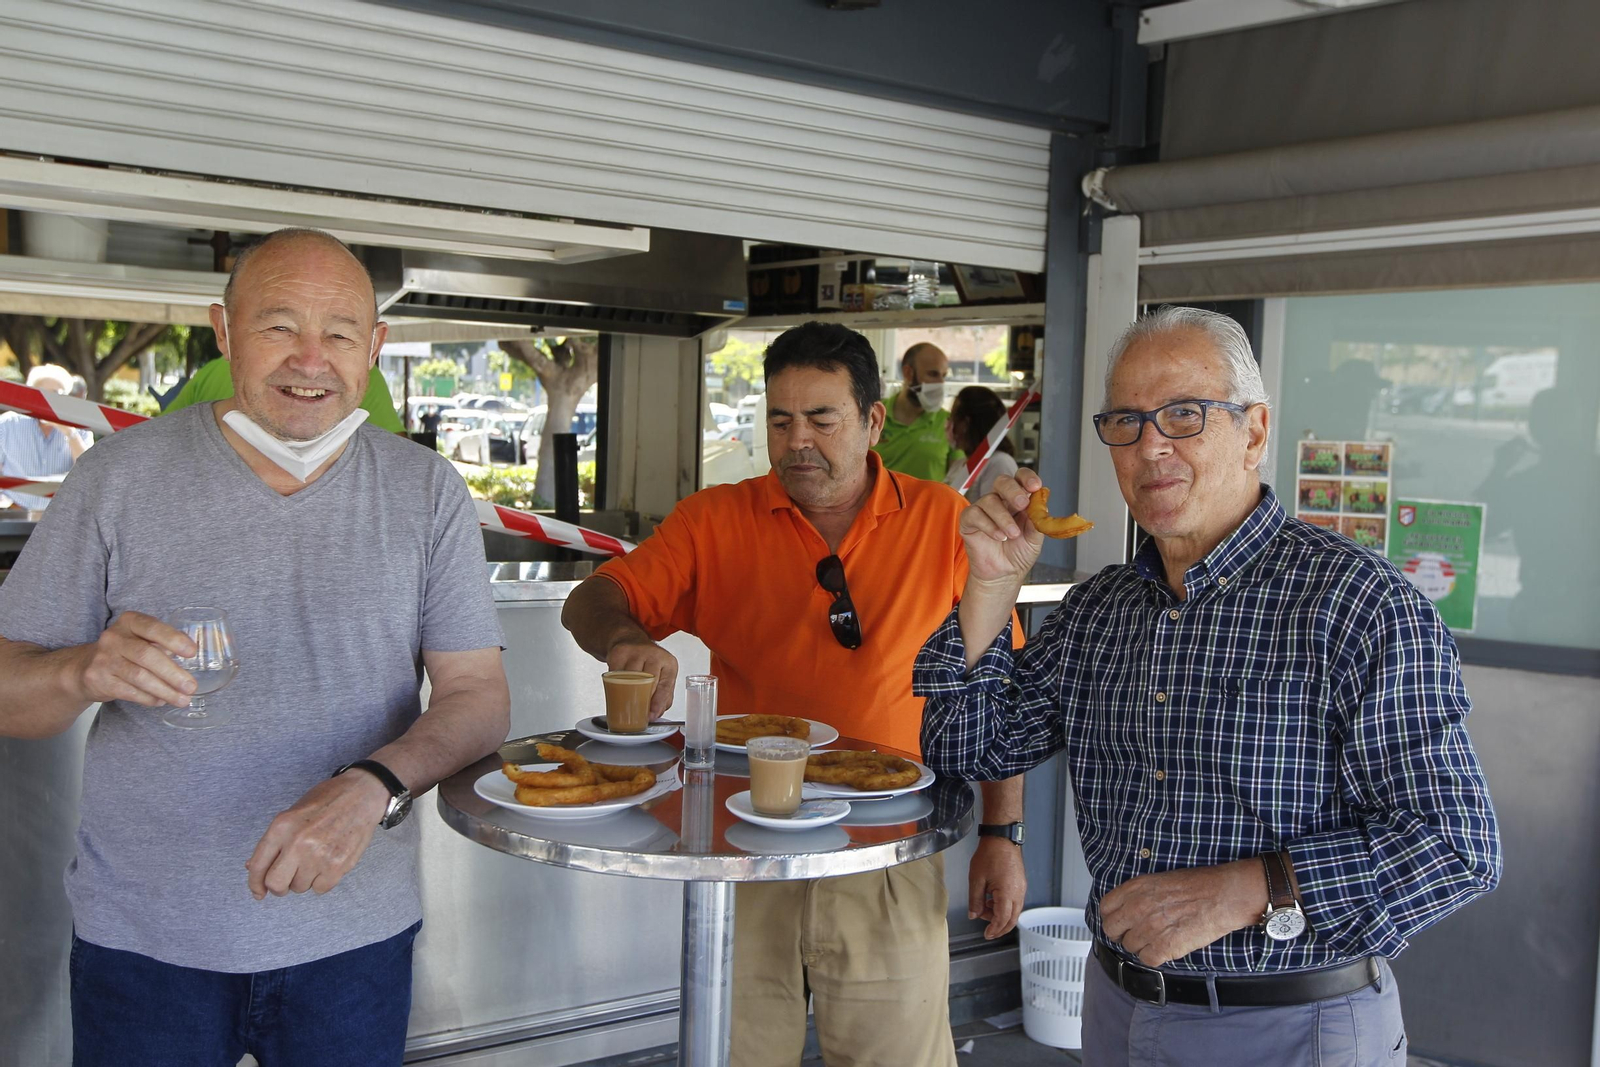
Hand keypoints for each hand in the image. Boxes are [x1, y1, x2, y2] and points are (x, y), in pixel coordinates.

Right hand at [77, 611, 197, 707]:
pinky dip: (149, 698)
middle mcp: (114, 638)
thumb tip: (195, 660)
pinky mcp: (98, 679)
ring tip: (182, 699)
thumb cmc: (123, 651)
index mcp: (129, 622)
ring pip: (139, 677)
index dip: (174, 639)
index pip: (153, 628)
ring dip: (164, 690)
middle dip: (173, 673)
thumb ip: (162, 644)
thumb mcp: (139, 638)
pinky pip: (129, 691)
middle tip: (190, 686)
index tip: (192, 652)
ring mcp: (104, 659)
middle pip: (147, 655)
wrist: (83, 667)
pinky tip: (161, 701)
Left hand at [245, 771, 388, 899]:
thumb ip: (274, 842)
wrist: (362, 794)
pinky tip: (328, 864)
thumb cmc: (327, 800)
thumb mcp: (293, 813)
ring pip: (299, 887)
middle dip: (279, 887)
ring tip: (315, 860)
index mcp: (282, 826)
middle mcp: (298, 842)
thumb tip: (253, 867)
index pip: (258, 865)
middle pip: (276, 884)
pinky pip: (320, 888)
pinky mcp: (338, 865)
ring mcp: (319, 855)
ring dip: (304, 879)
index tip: (259, 892)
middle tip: (287, 880)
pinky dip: (322, 881)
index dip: (255, 884)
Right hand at [606, 640, 679, 717]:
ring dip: (628, 691)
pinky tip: (618, 685)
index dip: (658, 703)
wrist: (631, 641)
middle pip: (648, 682)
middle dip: (643, 699)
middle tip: (637, 712)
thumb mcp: (663, 676)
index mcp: (669, 664)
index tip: (651, 715)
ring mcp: (637, 652)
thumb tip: (656, 714)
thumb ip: (664, 696)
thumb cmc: (649, 662)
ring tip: (627, 699)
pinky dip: (615, 682)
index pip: (665, 686)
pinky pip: (616, 673)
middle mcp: (655, 655)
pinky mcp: (620, 652)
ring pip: (631, 678)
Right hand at [959, 469, 1044, 585]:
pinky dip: (988, 525)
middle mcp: (1000, 501)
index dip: (1027, 478)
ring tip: (1012, 535)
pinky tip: (999, 537)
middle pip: (1003, 481)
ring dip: (1003, 517)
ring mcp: (983, 510)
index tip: (1035, 486)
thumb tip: (1041, 502)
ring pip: (989, 500)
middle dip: (1013, 490)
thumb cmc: (1019, 554)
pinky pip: (975, 514)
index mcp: (1019, 500)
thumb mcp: (1035, 538)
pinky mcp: (969, 521)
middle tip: (1022, 504)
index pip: (1021, 479)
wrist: (1004, 575)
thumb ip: (1038, 520)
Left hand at [969, 836, 1027, 938]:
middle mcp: (1018, 893)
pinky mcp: (1021, 883)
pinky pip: (1015, 901)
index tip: (986, 935)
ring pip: (1014, 911)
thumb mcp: (976, 879)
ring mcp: (1022, 888)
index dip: (994, 930)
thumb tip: (974, 915)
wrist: (1002, 838)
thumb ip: (975, 900)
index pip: (1003, 920)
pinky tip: (992, 900)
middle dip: (1000, 927)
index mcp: (1008, 894)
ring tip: (985, 909)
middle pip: (1012, 919)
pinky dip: (1005, 906)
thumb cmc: (989, 855)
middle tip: (989, 931)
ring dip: (1001, 915)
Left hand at [1098, 859, 1266, 966]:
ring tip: (1158, 939)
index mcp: (1136, 888)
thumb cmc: (1199, 885)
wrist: (1224, 895)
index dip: (1112, 917)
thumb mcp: (1160, 880)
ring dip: (1141, 946)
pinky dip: (1155, 958)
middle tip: (1135, 935)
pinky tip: (1165, 948)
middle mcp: (1138, 907)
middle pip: (1111, 930)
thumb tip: (1128, 909)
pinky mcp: (1165, 947)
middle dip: (1122, 934)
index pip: (1106, 908)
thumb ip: (1139, 894)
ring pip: (1129, 947)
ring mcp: (1150, 928)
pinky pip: (1147, 960)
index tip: (1120, 922)